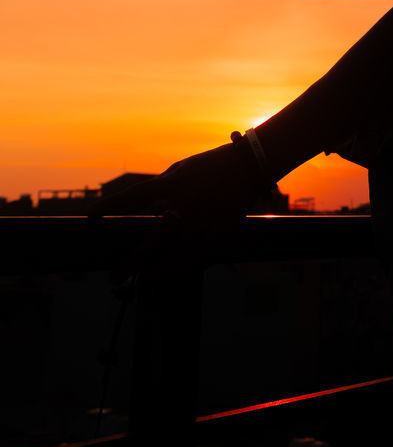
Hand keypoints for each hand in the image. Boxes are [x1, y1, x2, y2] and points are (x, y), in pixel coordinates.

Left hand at [88, 141, 264, 282]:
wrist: (249, 166)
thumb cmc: (210, 165)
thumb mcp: (181, 169)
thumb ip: (161, 189)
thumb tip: (141, 208)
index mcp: (173, 183)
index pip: (134, 197)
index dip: (110, 206)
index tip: (91, 217)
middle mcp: (186, 205)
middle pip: (154, 240)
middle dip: (133, 262)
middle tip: (115, 277)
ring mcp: (204, 221)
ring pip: (177, 257)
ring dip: (158, 272)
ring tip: (144, 281)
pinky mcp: (219, 231)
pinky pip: (197, 256)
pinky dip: (182, 266)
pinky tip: (170, 273)